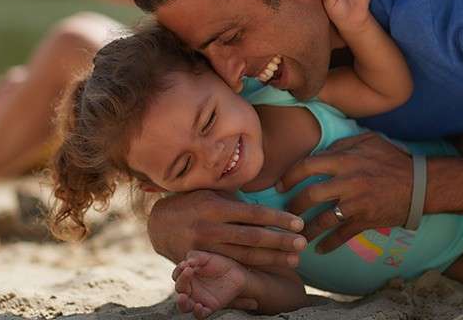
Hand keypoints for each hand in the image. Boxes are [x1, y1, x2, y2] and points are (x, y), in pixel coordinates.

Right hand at [147, 190, 306, 267]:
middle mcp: (209, 228)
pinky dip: (252, 269)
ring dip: (272, 258)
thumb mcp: (210, 193)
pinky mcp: (201, 263)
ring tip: (294, 259)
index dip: (278, 219)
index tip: (299, 223)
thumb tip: (264, 201)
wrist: (158, 225)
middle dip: (280, 242)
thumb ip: (235, 199)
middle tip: (303, 244)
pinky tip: (271, 268)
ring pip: (244, 256)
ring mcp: (204, 248)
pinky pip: (230, 267)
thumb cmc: (191, 203)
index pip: (253, 214)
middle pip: (252, 238)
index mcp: (215, 207)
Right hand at [172, 250, 248, 318]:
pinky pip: (200, 314)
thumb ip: (195, 257)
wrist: (237, 274)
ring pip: (184, 306)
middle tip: (188, 272)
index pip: (177, 275)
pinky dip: (198, 312)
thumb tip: (187, 262)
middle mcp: (190, 289)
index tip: (185, 265)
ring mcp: (198, 299)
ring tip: (183, 297)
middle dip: (181, 281)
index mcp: (187, 276)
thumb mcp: (207, 257)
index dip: (179, 270)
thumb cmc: (219, 264)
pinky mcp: (208, 307)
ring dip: (182, 303)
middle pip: (179, 289)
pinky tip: (199, 306)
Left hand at [279, 133, 412, 252]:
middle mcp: (348, 182)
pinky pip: (342, 235)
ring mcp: (356, 203)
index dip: (289, 176)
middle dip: (293, 206)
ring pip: (323, 220)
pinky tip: (319, 250)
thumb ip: (342, 145)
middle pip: (310, 196)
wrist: (421, 184)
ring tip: (297, 235)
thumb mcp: (368, 141)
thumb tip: (319, 151)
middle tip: (286, 212)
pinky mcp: (365, 220)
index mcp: (345, 160)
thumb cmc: (393, 159)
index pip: (307, 166)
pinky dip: (329, 244)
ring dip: (306, 229)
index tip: (280, 186)